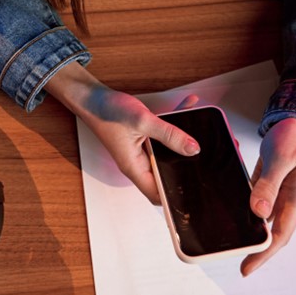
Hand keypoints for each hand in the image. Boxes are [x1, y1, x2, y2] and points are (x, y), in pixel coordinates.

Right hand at [45, 62, 199, 202]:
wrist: (92, 97)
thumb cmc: (107, 111)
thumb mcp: (142, 121)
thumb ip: (169, 135)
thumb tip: (193, 149)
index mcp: (134, 167)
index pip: (157, 194)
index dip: (174, 197)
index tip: (195, 192)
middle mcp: (137, 163)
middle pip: (165, 175)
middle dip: (184, 169)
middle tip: (203, 162)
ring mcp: (140, 151)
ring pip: (166, 155)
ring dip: (181, 144)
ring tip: (197, 130)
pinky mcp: (142, 139)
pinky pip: (162, 139)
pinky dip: (174, 127)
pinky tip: (185, 110)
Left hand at [241, 118, 295, 275]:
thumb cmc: (294, 137)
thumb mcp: (281, 159)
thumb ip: (269, 185)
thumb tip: (259, 212)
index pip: (279, 235)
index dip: (263, 254)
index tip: (247, 267)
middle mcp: (288, 201)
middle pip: (271, 233)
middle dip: (256, 250)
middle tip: (238, 263)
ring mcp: (278, 194)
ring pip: (262, 221)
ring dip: (250, 232)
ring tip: (232, 244)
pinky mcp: (268, 185)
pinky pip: (255, 204)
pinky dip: (244, 212)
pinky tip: (231, 216)